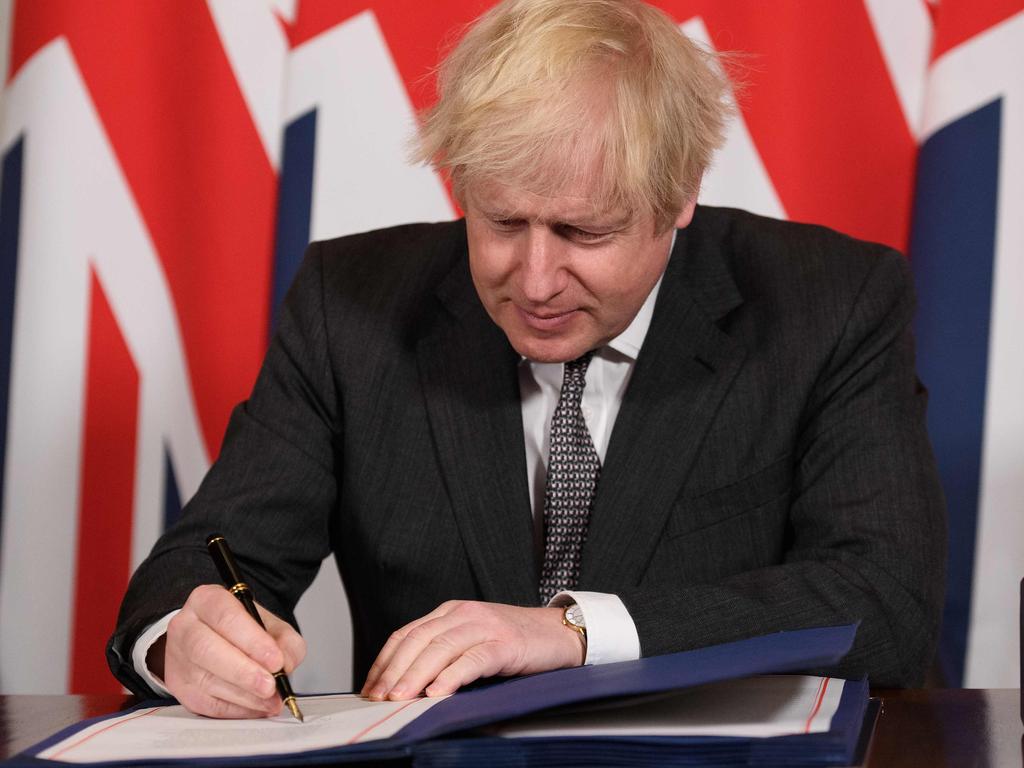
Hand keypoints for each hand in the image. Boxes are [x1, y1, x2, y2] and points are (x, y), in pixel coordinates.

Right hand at [153, 584, 305, 718]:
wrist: (213, 638)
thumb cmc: (242, 630)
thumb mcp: (270, 624)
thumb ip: (286, 641)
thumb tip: (286, 665)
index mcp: (207, 601)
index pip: (226, 617)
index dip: (253, 641)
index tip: (276, 661)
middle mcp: (186, 627)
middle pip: (207, 650)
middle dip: (244, 672)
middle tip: (271, 685)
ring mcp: (178, 659)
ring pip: (206, 680)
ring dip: (244, 696)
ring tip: (271, 700)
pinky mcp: (179, 687)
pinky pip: (206, 704)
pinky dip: (236, 710)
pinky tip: (257, 707)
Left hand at [360, 601, 582, 700]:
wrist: (558, 633)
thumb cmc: (514, 642)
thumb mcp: (472, 640)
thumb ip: (443, 653)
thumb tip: (405, 685)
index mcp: (450, 612)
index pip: (406, 634)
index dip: (384, 661)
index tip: (370, 688)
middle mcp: (463, 613)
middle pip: (418, 640)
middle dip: (393, 671)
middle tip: (378, 698)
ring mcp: (484, 626)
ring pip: (440, 649)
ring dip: (415, 676)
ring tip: (400, 698)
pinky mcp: (504, 643)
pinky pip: (472, 660)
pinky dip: (451, 677)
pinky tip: (438, 693)